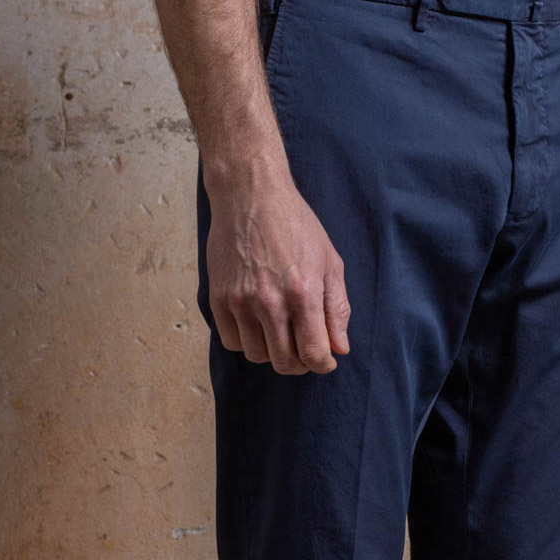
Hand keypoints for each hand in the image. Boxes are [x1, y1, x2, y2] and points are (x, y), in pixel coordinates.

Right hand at [205, 165, 350, 373]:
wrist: (250, 195)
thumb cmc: (295, 225)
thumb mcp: (329, 262)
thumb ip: (337, 308)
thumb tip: (340, 348)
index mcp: (303, 294)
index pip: (313, 353)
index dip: (323, 364)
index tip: (325, 361)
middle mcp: (270, 302)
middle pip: (285, 362)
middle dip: (300, 364)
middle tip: (304, 350)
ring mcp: (240, 302)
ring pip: (257, 356)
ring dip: (272, 353)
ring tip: (281, 334)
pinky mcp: (219, 299)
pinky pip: (232, 342)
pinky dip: (247, 342)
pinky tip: (258, 326)